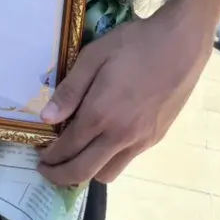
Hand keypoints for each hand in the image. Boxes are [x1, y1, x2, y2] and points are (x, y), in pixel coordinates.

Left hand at [36, 0, 216, 185]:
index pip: (67, 148)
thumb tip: (47, 117)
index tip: (38, 156)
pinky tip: (104, 141)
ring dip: (86, 171)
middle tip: (46, 169)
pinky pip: (126, 161)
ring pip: (107, 174)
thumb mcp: (94, 55)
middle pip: (83, 171)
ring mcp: (141, 140)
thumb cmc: (135, 43)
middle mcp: (120, 135)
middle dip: (60, 176)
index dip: (49, 156)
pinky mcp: (156, 138)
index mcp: (101, 114)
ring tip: (76, 155)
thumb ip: (70, 90)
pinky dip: (109, 161)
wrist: (181, 44)